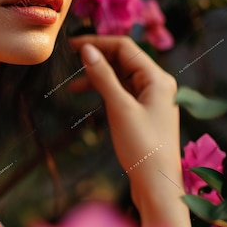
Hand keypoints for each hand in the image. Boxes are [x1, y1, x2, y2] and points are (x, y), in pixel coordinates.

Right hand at [68, 34, 191, 226]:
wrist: (156, 185)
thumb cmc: (141, 147)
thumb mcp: (118, 108)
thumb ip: (102, 76)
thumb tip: (86, 50)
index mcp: (157, 78)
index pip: (124, 47)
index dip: (97, 42)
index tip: (71, 44)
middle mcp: (156, 83)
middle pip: (123, 59)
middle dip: (97, 57)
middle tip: (69, 57)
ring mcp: (150, 98)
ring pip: (120, 75)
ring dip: (97, 75)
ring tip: (73, 82)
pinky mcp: (143, 111)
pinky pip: (121, 91)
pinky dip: (103, 90)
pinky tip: (84, 94)